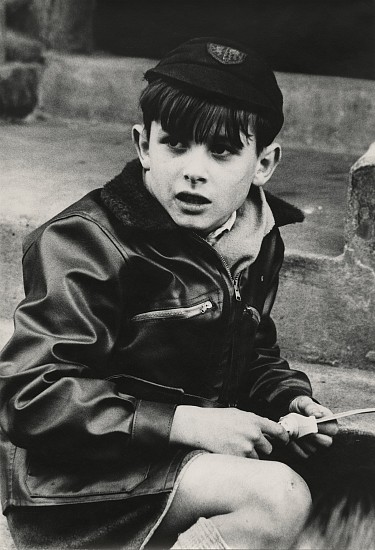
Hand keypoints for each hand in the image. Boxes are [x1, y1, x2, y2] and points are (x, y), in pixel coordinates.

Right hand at [170, 405, 288, 458]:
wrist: (198, 426)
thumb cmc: (216, 419)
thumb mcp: (237, 414)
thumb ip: (253, 421)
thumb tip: (266, 430)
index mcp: (254, 421)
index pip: (277, 431)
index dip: (283, 438)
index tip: (284, 441)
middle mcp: (253, 434)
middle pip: (268, 448)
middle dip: (260, 448)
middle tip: (246, 444)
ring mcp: (245, 448)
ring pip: (257, 458)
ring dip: (249, 456)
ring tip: (234, 448)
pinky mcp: (237, 459)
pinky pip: (246, 465)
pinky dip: (240, 462)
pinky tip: (229, 453)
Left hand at [288, 395, 338, 458]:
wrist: (291, 413)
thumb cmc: (301, 407)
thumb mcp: (304, 402)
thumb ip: (310, 407)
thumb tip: (317, 415)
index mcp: (330, 423)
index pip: (333, 429)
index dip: (323, 427)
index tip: (312, 422)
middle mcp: (326, 436)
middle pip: (326, 442)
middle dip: (312, 436)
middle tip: (302, 429)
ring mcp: (317, 445)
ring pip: (314, 449)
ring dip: (302, 441)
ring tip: (294, 431)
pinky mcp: (307, 451)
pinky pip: (303, 454)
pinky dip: (295, 447)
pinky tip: (290, 439)